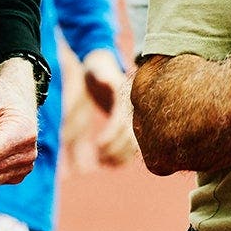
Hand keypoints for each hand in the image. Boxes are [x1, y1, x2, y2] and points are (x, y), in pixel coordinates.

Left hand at [82, 48, 136, 167]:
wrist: (105, 66)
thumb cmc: (98, 67)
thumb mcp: (97, 67)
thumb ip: (101, 74)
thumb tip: (105, 80)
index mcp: (125, 99)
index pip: (122, 122)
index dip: (112, 136)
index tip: (98, 145)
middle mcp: (132, 111)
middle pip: (131, 137)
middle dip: (116, 150)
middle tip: (99, 157)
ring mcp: (132, 119)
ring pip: (132, 145)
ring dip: (120, 157)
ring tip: (102, 162)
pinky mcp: (128, 126)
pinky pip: (130, 146)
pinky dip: (122, 158)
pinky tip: (108, 163)